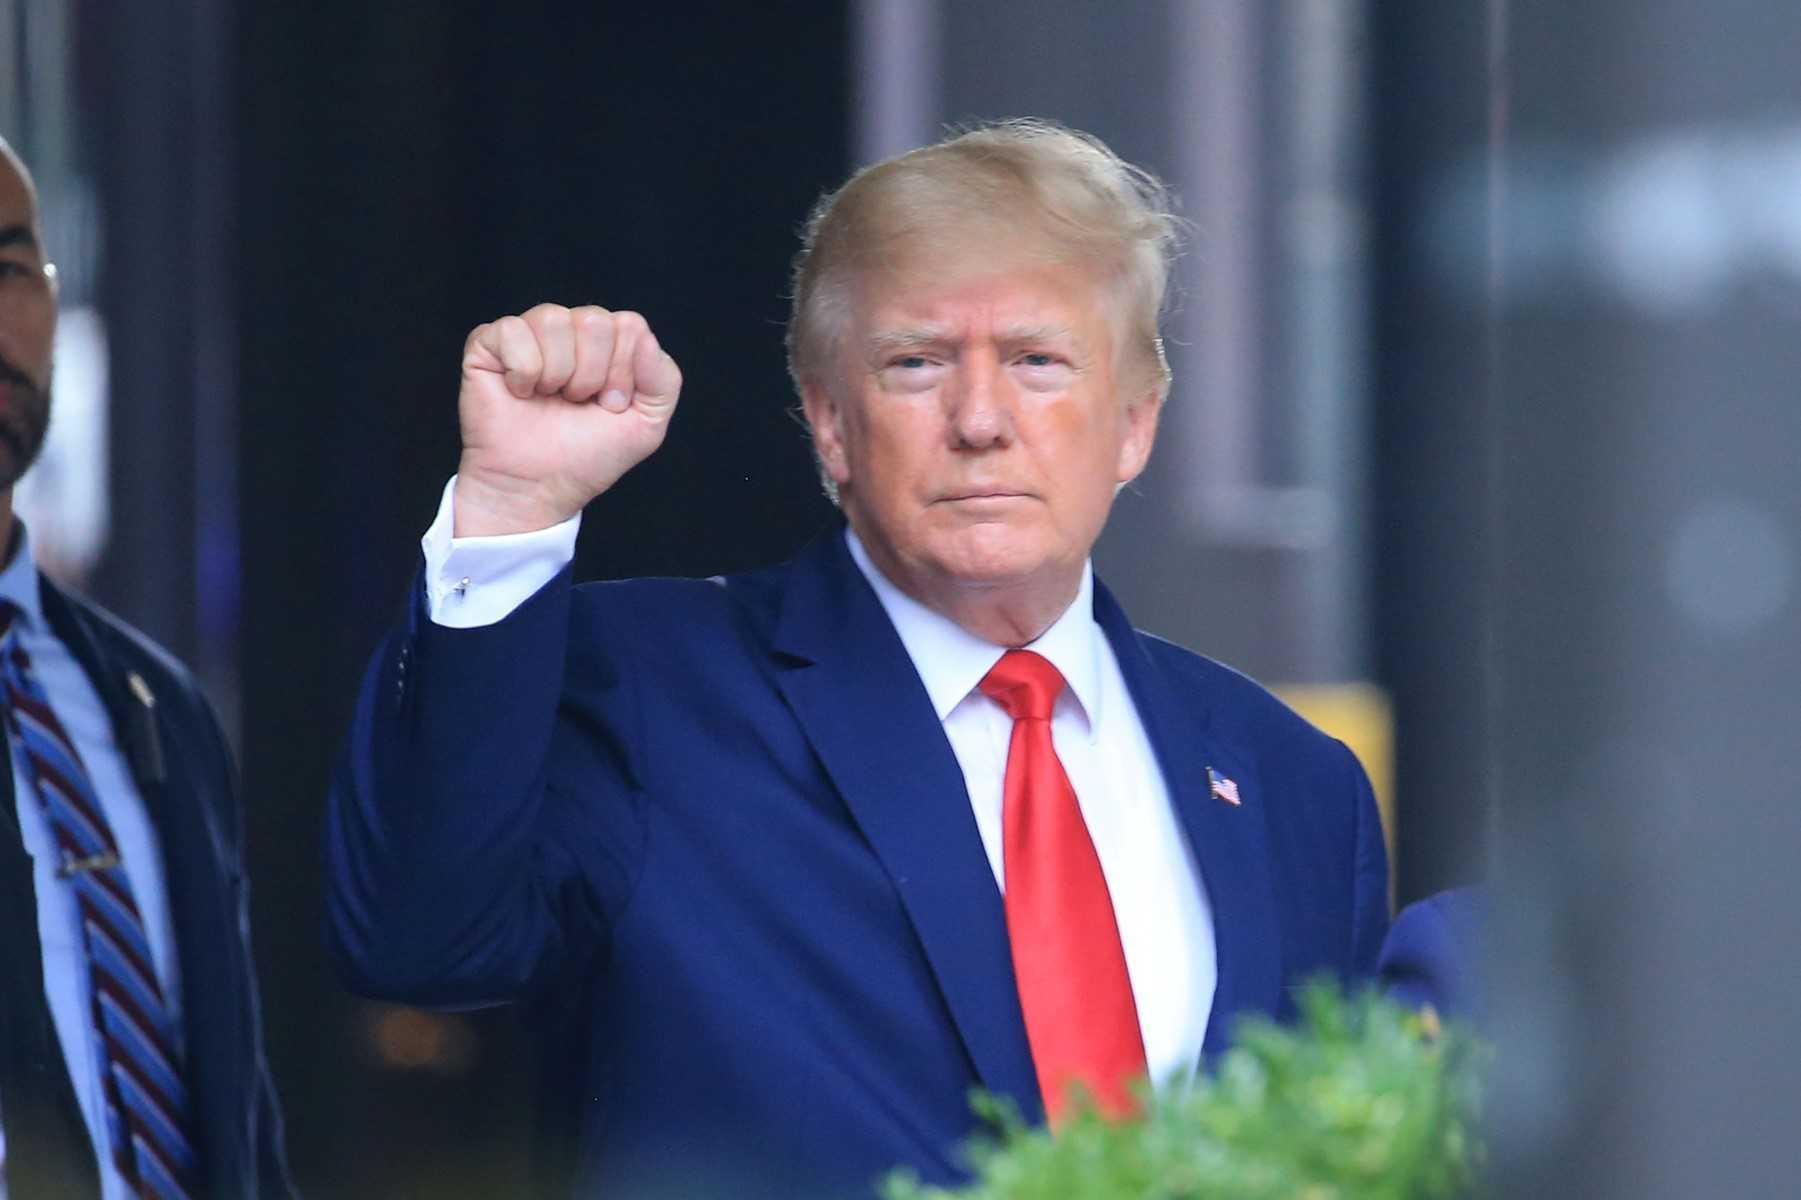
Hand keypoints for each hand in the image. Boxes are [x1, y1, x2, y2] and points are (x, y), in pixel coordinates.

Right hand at [454, 303, 681, 535]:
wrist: (536, 488)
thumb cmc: (586, 457)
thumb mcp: (646, 425)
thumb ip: (663, 380)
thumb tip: (644, 337)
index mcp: (608, 343)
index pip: (629, 326)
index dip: (623, 372)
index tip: (608, 406)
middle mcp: (570, 331)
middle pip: (595, 320)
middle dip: (591, 374)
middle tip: (575, 403)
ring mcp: (529, 333)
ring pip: (555, 320)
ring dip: (557, 373)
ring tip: (549, 398)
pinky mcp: (489, 342)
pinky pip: (513, 331)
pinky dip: (522, 371)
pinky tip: (520, 392)